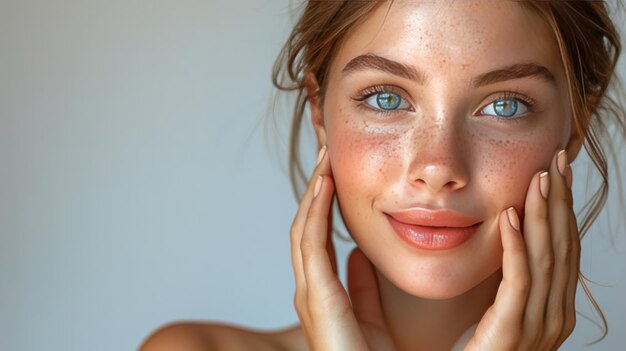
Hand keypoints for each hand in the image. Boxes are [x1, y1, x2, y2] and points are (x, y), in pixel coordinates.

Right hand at [290, 146, 394, 350]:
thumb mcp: (370, 316)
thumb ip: (363, 288)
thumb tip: (359, 259)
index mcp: (322, 292)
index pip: (317, 235)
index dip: (322, 202)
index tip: (334, 169)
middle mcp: (310, 289)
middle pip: (305, 226)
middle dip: (314, 188)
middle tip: (327, 152)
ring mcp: (309, 294)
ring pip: (304, 229)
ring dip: (313, 192)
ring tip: (326, 159)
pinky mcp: (317, 299)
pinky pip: (311, 244)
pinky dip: (315, 212)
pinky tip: (325, 185)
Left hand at [465, 149, 578, 350]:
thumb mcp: (495, 307)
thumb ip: (502, 278)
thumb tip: (495, 236)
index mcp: (552, 308)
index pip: (562, 248)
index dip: (561, 208)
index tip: (555, 172)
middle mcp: (553, 316)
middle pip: (561, 246)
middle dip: (560, 201)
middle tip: (556, 161)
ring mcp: (536, 326)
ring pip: (545, 258)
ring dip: (542, 213)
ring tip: (538, 177)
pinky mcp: (511, 331)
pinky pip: (518, 280)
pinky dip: (516, 245)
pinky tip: (509, 216)